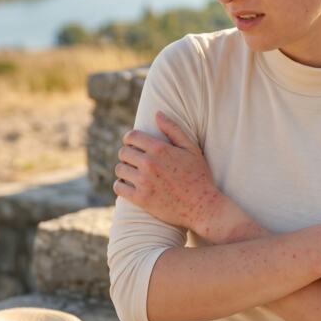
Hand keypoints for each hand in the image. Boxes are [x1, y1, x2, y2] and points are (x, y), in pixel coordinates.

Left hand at [113, 111, 228, 235]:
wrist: (202, 206)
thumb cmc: (199, 176)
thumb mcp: (191, 149)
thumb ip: (173, 129)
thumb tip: (157, 113)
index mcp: (160, 149)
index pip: (131, 136)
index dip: (129, 139)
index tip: (132, 144)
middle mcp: (149, 164)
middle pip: (123, 152)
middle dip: (128, 154)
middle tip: (135, 160)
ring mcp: (144, 182)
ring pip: (119, 169)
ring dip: (124, 170)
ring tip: (132, 173)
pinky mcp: (141, 199)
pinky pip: (118, 187)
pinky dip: (121, 185)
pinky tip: (129, 185)